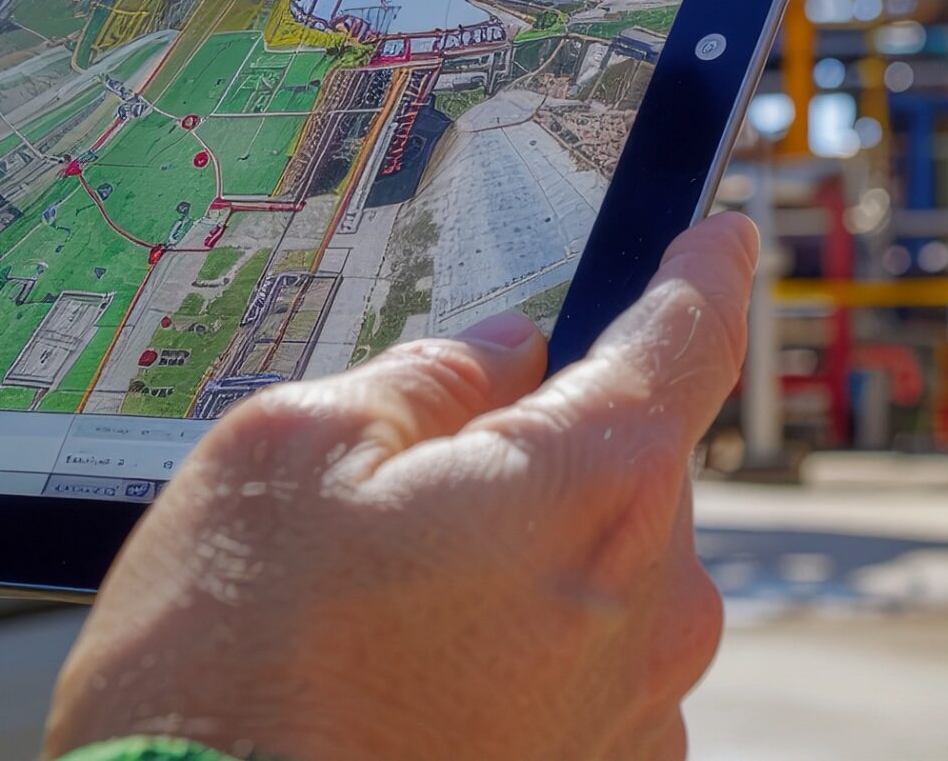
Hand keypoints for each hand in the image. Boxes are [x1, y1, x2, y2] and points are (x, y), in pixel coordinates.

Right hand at [44, 213, 758, 760]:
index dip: (704, 270)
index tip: (717, 238)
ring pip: (608, 574)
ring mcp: (638, 710)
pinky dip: (522, 659)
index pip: (690, 335)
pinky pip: (589, 675)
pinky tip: (412, 689)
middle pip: (635, 466)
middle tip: (412, 488)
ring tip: (380, 622)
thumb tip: (500, 355)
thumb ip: (419, 378)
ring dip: (528, 566)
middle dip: (547, 450)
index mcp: (596, 482)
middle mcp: (654, 599)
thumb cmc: (230, 684)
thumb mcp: (283, 460)